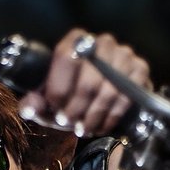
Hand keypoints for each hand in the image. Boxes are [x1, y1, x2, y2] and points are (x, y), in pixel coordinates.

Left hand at [18, 29, 150, 137]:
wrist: (104, 99)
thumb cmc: (73, 98)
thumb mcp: (49, 102)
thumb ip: (35, 104)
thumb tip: (30, 106)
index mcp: (75, 41)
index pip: (65, 58)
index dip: (59, 90)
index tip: (56, 111)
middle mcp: (101, 42)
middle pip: (87, 81)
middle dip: (77, 110)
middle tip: (71, 125)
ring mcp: (123, 54)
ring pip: (107, 93)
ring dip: (93, 118)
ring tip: (84, 129)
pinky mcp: (140, 69)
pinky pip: (125, 98)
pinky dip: (111, 117)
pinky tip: (101, 125)